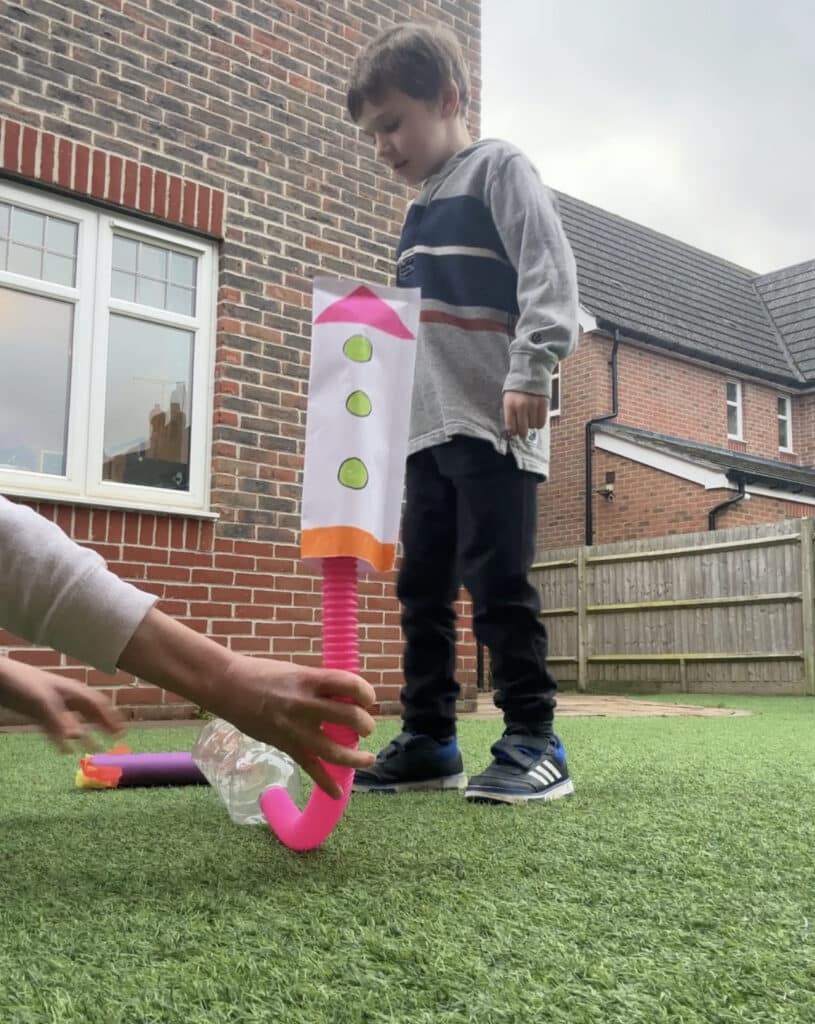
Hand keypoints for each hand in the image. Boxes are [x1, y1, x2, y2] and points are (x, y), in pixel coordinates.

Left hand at [0, 657, 122, 750]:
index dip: (111, 717)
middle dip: (103, 724)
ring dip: (86, 734)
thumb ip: (60, 721)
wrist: (0, 678)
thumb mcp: (42, 702)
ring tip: (95, 748)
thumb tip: (77, 739)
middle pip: (90, 712)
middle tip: (115, 739)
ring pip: (75, 721)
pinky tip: (67, 750)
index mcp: (73, 691)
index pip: (98, 705)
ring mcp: (53, 706)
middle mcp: (67, 698)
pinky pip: (57, 729)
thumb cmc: (22, 683)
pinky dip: (64, 739)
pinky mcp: (40, 714)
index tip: (122, 731)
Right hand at [117, 608, 377, 799]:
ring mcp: (295, 728)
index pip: (351, 684)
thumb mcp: (297, 671)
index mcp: (310, 679)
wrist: (228, 686)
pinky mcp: (285, 745)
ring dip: (356, 758)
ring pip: (335, 750)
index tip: (368, 699)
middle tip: (366, 728)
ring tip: (368, 759)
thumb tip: (346, 696)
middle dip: (365, 725)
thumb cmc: (263, 674)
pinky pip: (310, 768)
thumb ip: (320, 685)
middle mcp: (305, 704)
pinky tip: (339, 793)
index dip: (366, 693)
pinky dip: (326, 783)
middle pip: (349, 717)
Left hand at [503, 391, 548, 436]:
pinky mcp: (543, 404)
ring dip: (532, 425)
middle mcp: (521, 406)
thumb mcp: (508, 398)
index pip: (510, 427)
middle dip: (522, 432)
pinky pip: (542, 422)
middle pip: (522, 429)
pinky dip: (539, 423)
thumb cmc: (517, 388)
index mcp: (510, 405)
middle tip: (523, 430)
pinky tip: (537, 418)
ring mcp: (533, 405)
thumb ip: (509, 413)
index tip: (515, 431)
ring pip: (533, 426)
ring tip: (530, 417)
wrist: (530, 371)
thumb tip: (512, 430)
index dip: (513, 432)